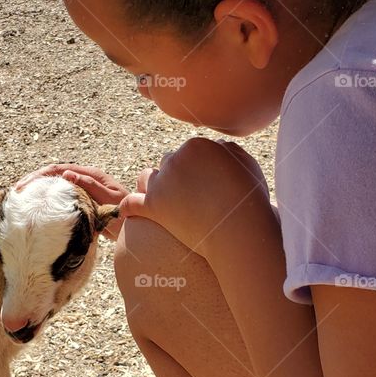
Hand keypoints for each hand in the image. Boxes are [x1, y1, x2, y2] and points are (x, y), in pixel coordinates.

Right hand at [15, 164, 128, 238]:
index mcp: (90, 175)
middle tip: (16, 191)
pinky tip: (37, 208)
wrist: (137, 224)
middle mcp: (85, 179)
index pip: (59, 169)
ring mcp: (83, 189)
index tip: (23, 186)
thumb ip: (90, 186)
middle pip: (53, 174)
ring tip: (20, 198)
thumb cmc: (126, 213)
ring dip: (39, 189)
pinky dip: (48, 199)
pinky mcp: (82, 201)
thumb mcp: (109, 199)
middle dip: (33, 180)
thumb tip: (66, 174)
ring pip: (56, 185)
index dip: (39, 176)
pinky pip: (61, 197)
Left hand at [119, 138, 269, 257]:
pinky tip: (126, 213)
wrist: (239, 231)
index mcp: (198, 145)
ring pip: (148, 177)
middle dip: (177, 176)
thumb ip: (228, 151)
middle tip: (192, 198)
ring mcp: (161, 183)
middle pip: (170, 162)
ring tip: (166, 203)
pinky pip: (130, 203)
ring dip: (154, 186)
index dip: (198, 169)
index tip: (207, 185)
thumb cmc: (249, 200)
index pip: (190, 152)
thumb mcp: (247, 165)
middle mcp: (176, 158)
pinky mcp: (152, 207)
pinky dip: (127, 208)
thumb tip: (216, 146)